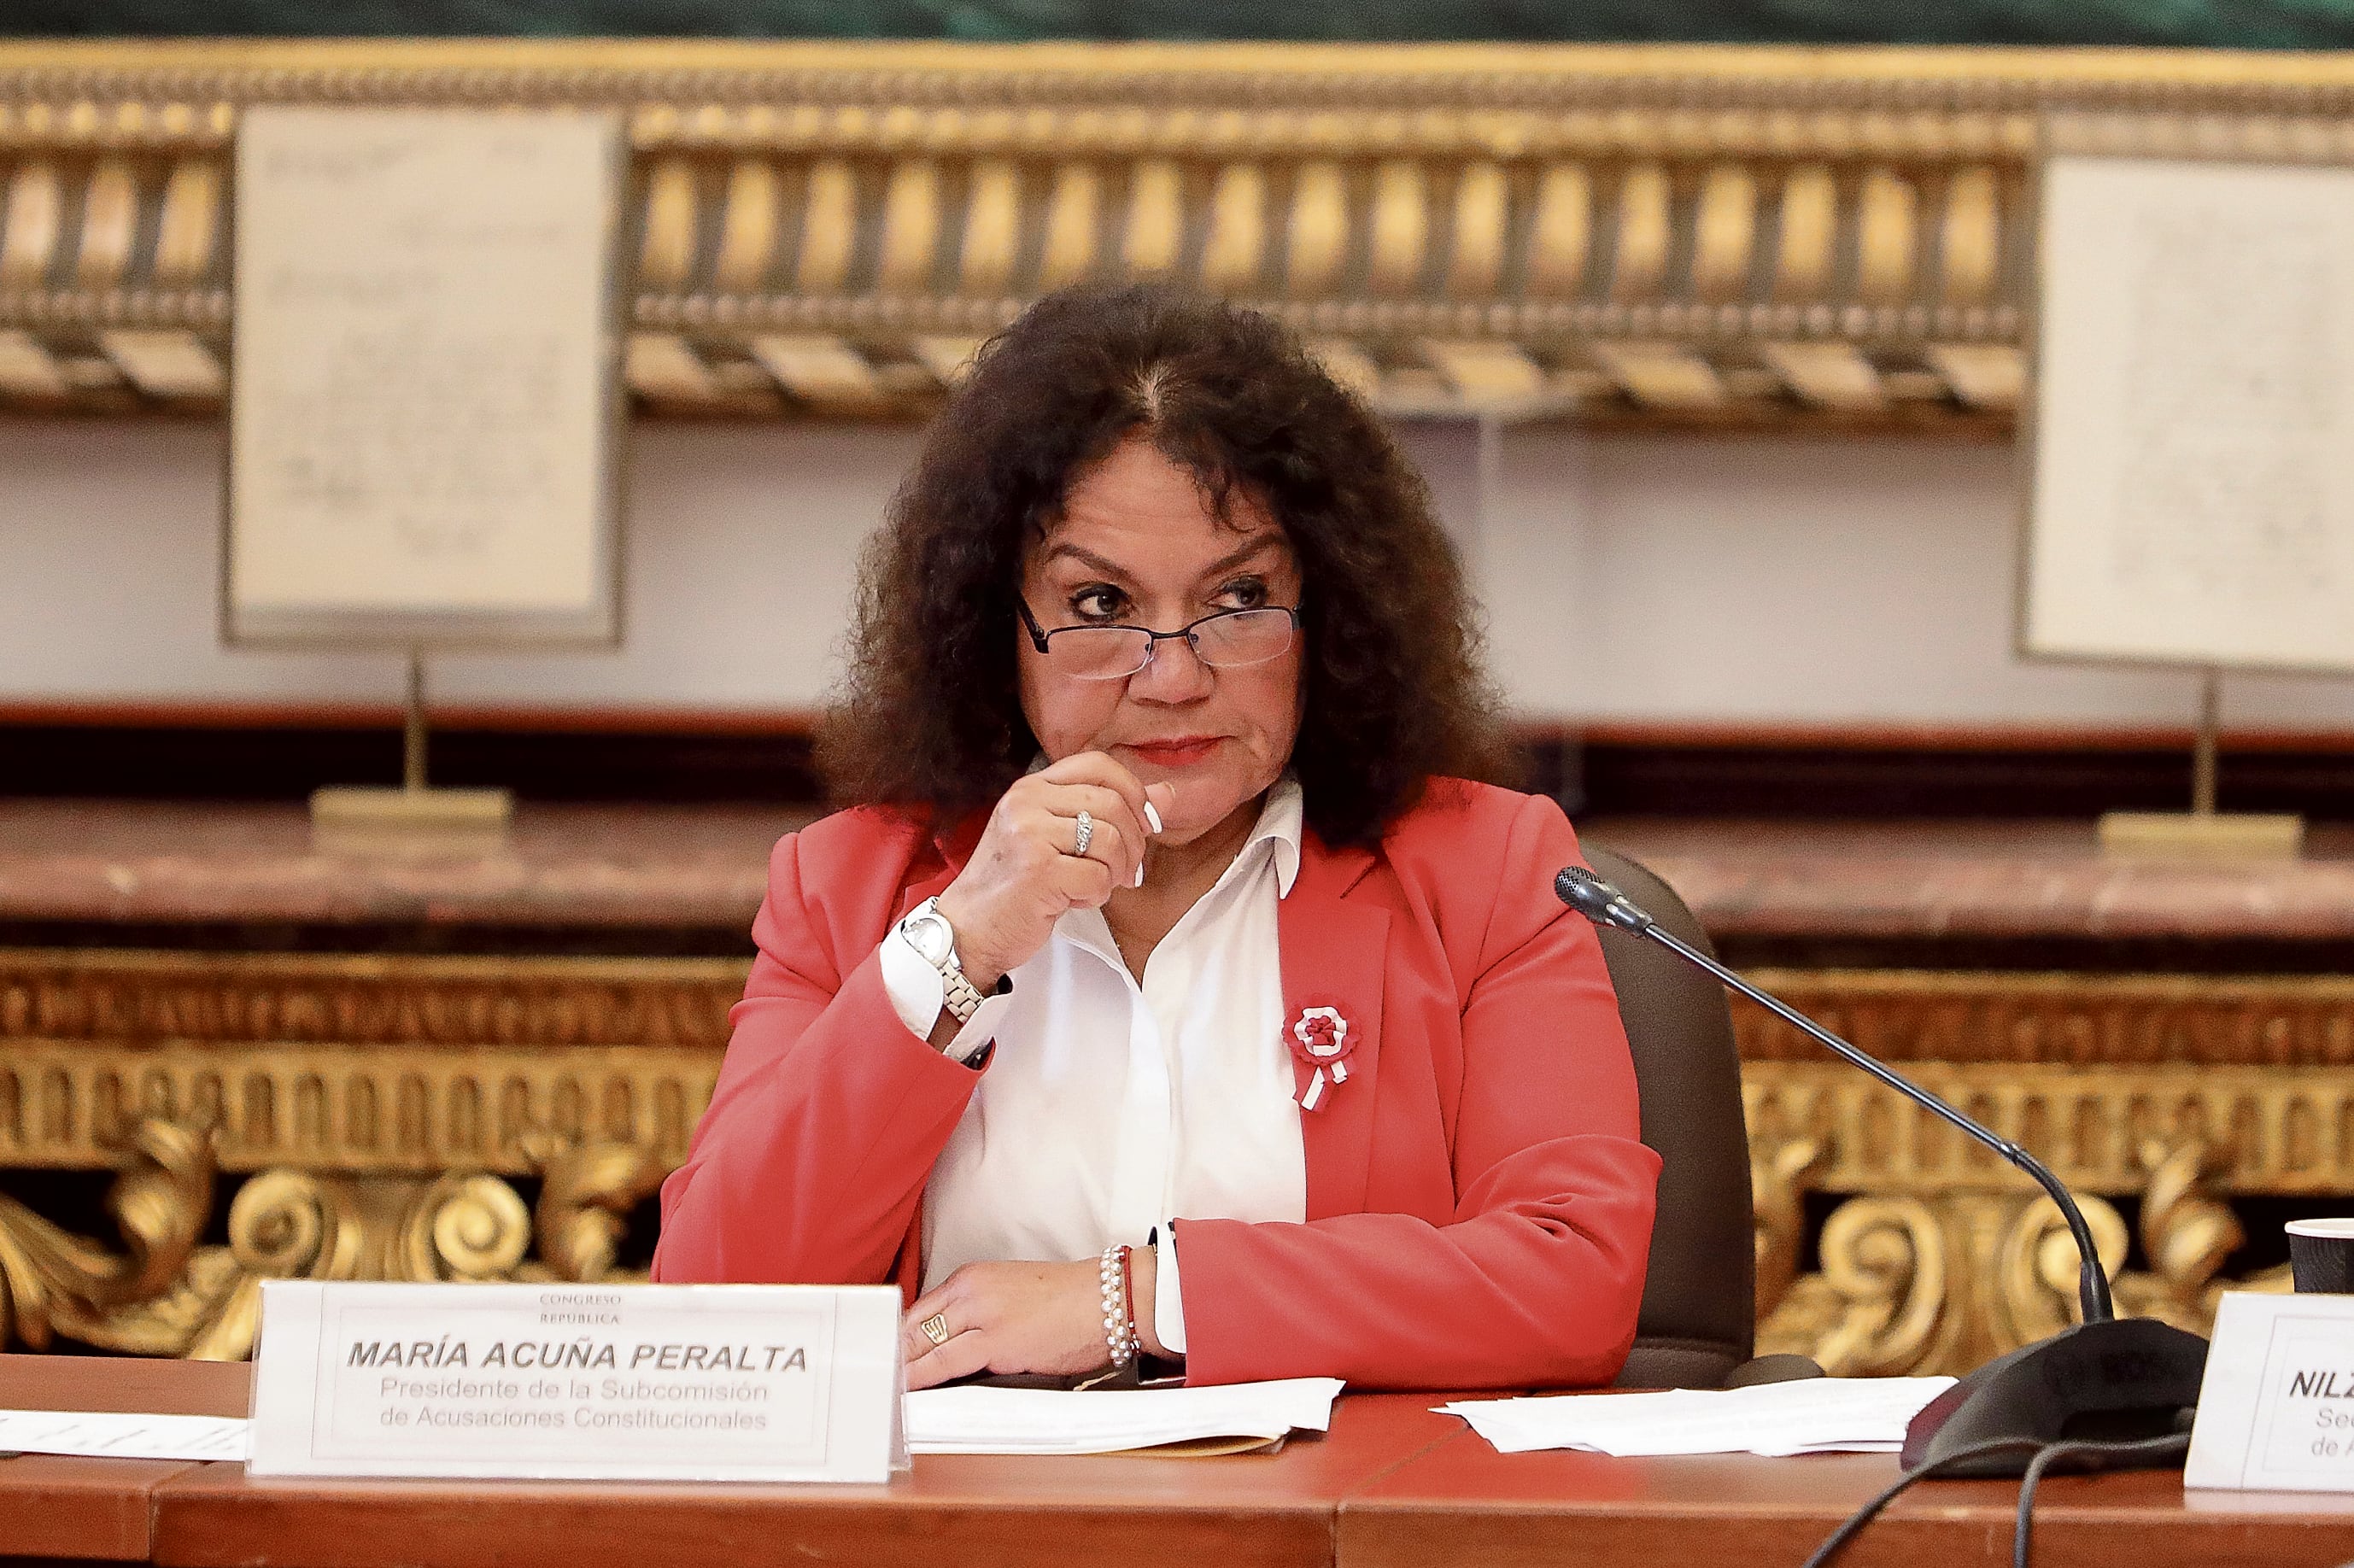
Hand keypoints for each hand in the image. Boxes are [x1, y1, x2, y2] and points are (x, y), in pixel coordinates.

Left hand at [900, 1251, 1162, 1389]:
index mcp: (973, 1277)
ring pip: (920, 1343)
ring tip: (875, 1385)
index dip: (894, 1336)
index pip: (918, 1309)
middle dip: (887, 1352)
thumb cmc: (1069, 1301)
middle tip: (865, 1372)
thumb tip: (952, 1343)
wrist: (1107, 1299)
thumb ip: (979, 1312)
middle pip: (912, 1325)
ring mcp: (980, 1315)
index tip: (879, 1355)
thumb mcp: (1013, 1294)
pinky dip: (917, 1377)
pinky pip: (942, 1362)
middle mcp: (970, 1291)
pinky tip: (903, 1387)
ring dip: (896, 1367)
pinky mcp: (995, 1342)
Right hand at [933, 753, 1175, 988]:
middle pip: (1113, 804)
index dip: (1133, 791)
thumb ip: (1110, 812)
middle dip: (1134, 842)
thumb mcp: (1058, 838)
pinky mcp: (1036, 871)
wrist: (969, 929)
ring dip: (1115, 872)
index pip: (1099, 764)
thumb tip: (1169, 793)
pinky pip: (1097, 876)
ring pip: (1111, 840)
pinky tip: (1074, 900)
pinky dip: (1096, 895)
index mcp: (1032, 787)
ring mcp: (1028, 834)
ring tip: (1094, 886)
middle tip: (1128, 871)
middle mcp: (1026, 801)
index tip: (1144, 825)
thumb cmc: (1016, 885)